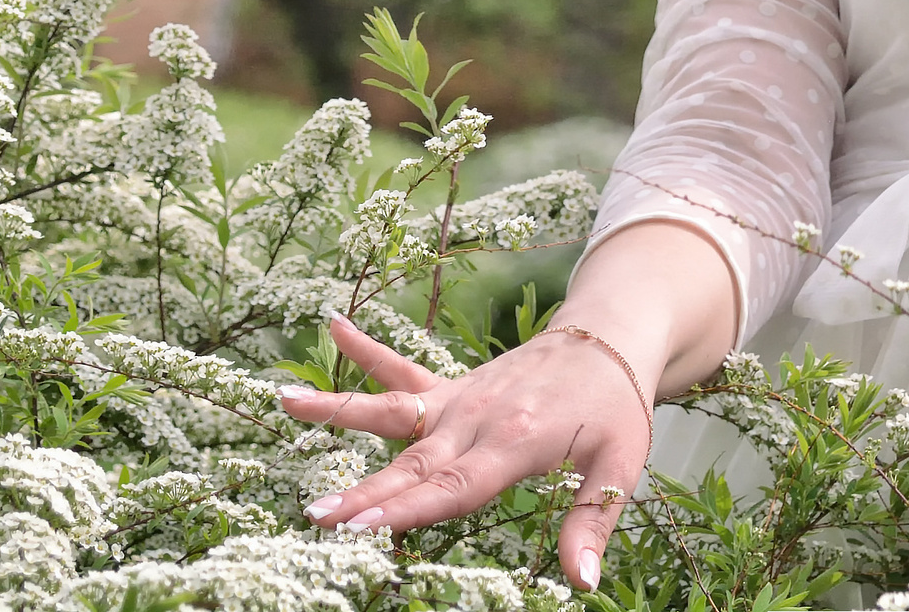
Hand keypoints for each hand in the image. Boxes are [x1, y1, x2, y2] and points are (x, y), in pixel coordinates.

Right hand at [279, 313, 654, 593]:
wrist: (612, 340)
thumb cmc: (615, 408)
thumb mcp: (620, 467)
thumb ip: (593, 523)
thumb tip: (583, 583)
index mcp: (516, 444)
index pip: (454, 487)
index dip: (409, 509)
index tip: (363, 526)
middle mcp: (479, 420)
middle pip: (414, 464)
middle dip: (363, 492)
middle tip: (314, 516)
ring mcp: (461, 400)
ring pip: (394, 411)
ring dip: (341, 411)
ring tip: (288, 402)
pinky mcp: (455, 386)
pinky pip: (405, 370)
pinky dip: (368, 349)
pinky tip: (334, 324)